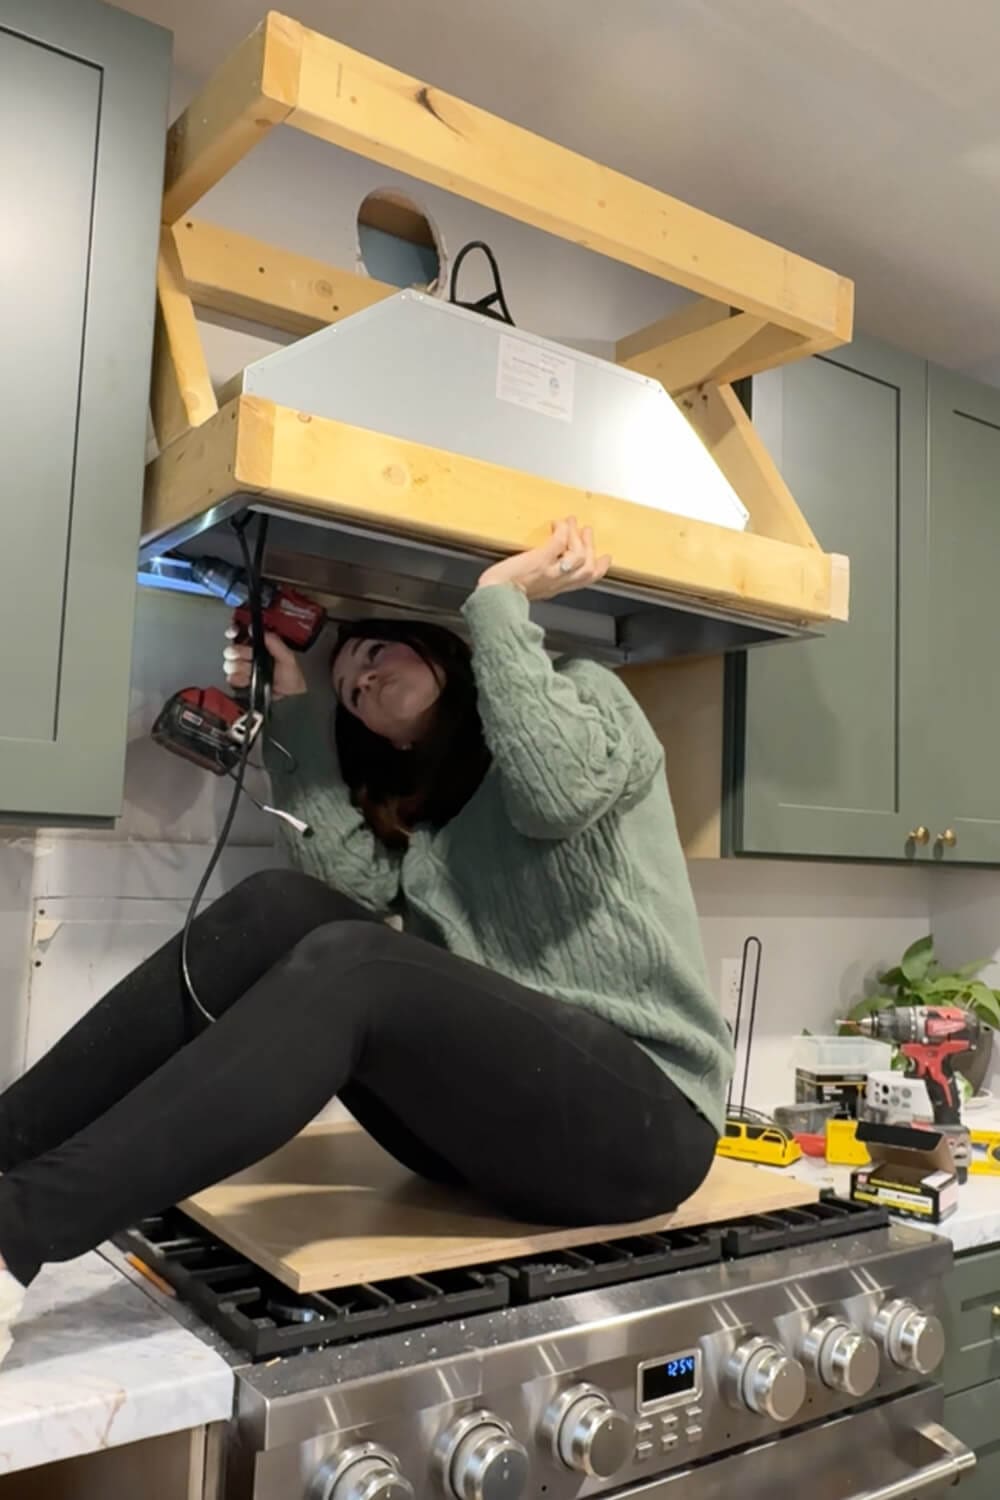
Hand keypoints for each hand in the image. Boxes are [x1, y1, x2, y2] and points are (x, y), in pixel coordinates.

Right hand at [223, 629, 307, 699]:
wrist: (293, 691)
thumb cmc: (291, 671)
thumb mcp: (285, 654)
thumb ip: (272, 641)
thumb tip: (253, 628)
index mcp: (256, 645)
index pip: (237, 634)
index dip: (233, 632)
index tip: (234, 634)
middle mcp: (247, 655)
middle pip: (231, 651)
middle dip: (238, 654)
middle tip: (248, 659)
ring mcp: (243, 669)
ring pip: (230, 665)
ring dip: (239, 669)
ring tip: (251, 672)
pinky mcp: (241, 682)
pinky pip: (232, 679)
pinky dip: (237, 680)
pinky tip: (247, 681)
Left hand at [477, 518, 610, 601]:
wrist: (493, 598)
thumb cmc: (502, 594)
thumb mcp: (528, 591)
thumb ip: (540, 582)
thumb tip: (542, 570)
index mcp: (555, 589)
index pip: (586, 581)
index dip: (599, 568)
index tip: (605, 557)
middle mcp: (557, 582)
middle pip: (588, 568)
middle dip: (591, 548)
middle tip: (587, 532)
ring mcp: (550, 571)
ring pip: (579, 556)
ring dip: (577, 537)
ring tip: (572, 523)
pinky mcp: (540, 560)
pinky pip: (560, 543)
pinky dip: (562, 531)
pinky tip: (558, 524)